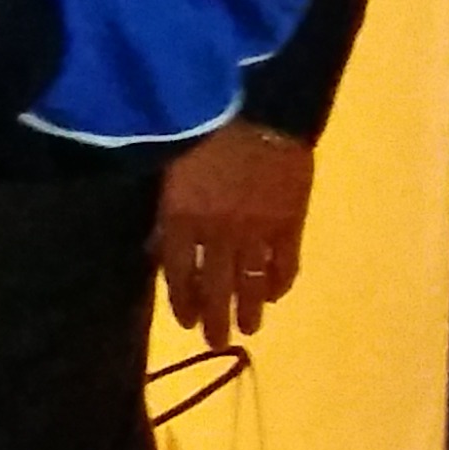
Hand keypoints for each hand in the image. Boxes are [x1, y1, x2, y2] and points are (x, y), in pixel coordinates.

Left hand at [156, 119, 312, 346]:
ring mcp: (257, 229)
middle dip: (215, 317)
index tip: (185, 320)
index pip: (178, 271)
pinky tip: (277, 294)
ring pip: (251, 280)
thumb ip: (167, 210)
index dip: (182, 299)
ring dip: (250, 308)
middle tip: (216, 341)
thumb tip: (158, 245)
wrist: (256, 108)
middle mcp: (218, 232)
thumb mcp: (169, 168)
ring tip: (250, 330)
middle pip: (215, 285)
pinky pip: (286, 262)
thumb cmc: (201, 129)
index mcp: (182, 217)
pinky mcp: (290, 221)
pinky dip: (281, 281)